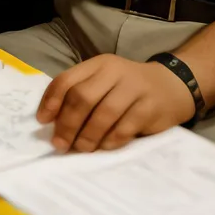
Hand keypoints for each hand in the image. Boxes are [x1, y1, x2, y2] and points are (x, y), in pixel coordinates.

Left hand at [36, 54, 194, 153]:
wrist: (171, 86)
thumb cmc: (127, 88)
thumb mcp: (104, 81)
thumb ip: (80, 94)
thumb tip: (51, 123)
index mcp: (99, 64)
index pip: (67, 79)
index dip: (51, 102)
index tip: (43, 122)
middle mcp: (116, 72)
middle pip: (83, 98)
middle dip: (67, 124)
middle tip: (60, 144)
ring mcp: (134, 88)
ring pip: (103, 114)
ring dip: (87, 136)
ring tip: (81, 149)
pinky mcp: (149, 108)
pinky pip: (124, 129)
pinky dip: (109, 142)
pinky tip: (104, 147)